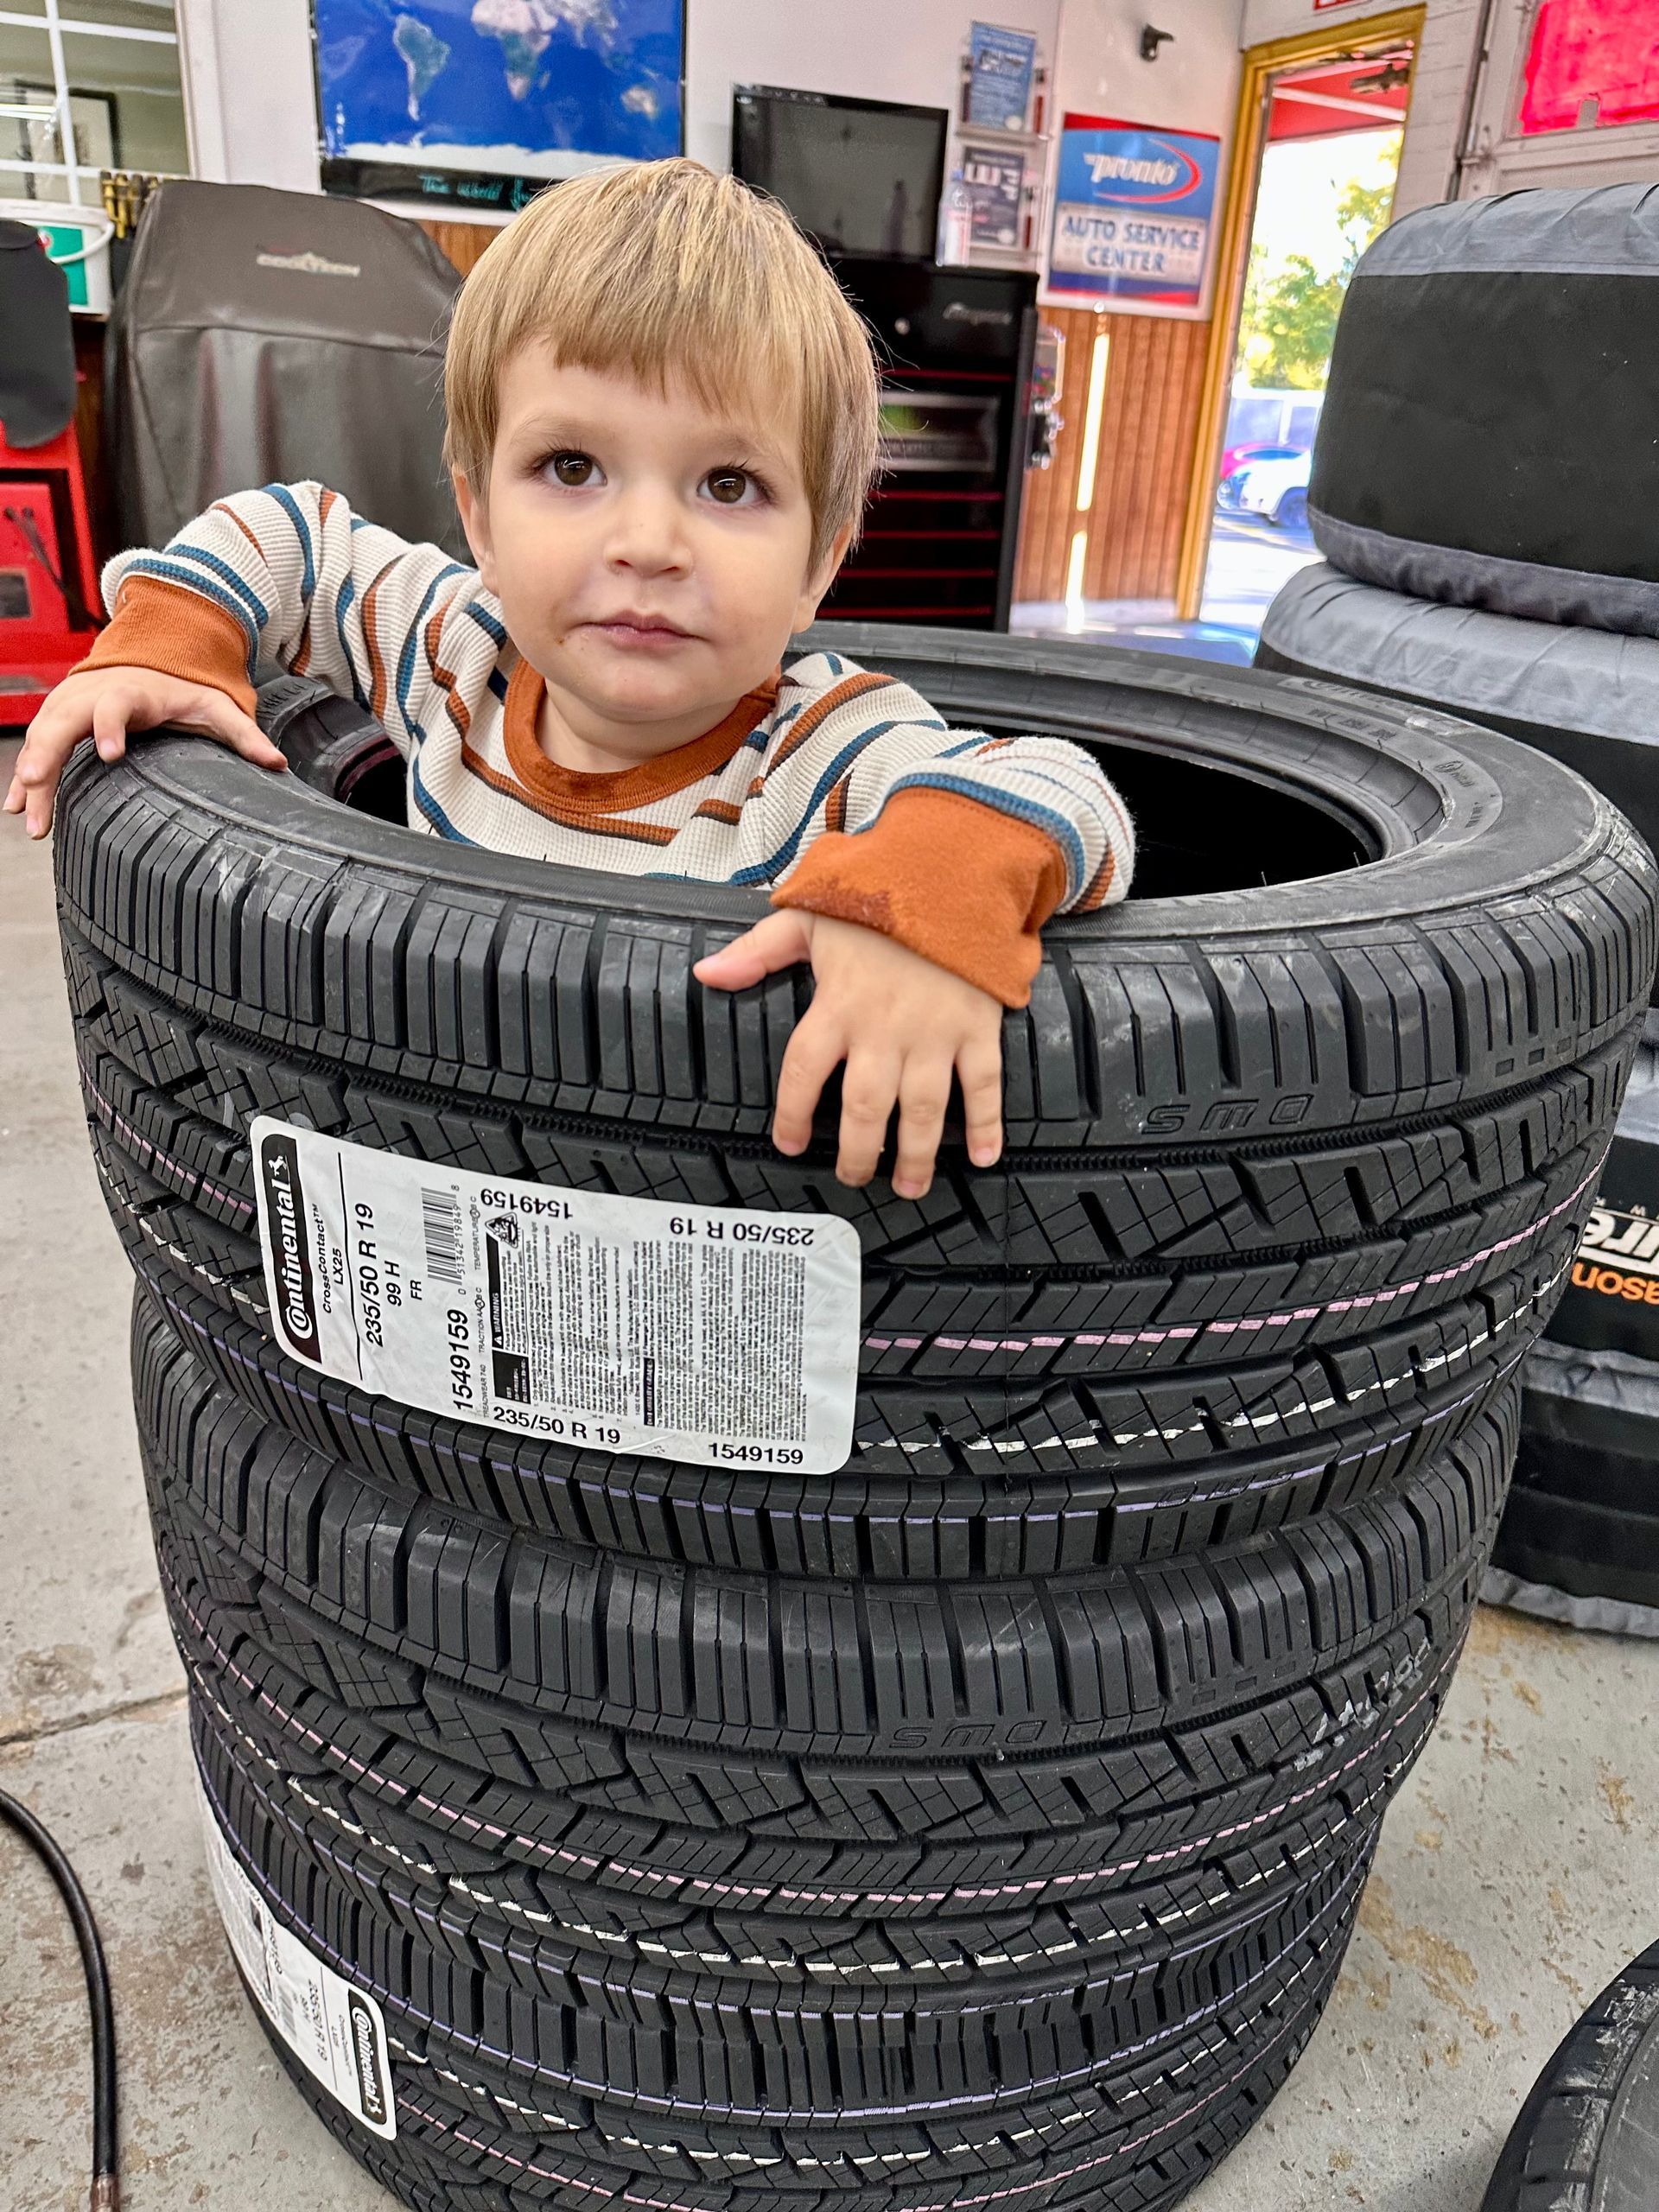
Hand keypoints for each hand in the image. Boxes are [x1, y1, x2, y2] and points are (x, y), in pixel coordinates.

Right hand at [3, 666, 286, 837]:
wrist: (146, 660)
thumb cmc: (181, 690)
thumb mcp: (216, 707)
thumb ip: (244, 734)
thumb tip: (279, 763)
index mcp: (131, 692)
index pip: (116, 706)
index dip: (110, 726)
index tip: (110, 755)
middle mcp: (91, 696)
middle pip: (63, 723)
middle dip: (48, 754)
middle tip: (38, 787)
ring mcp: (68, 707)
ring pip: (42, 739)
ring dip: (31, 776)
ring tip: (29, 818)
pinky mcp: (56, 720)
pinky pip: (35, 747)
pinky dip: (25, 777)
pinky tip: (17, 808)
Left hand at [694, 911, 1003, 1197]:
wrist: (950, 870)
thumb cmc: (878, 895)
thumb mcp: (807, 916)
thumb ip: (757, 953)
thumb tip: (706, 973)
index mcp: (838, 1005)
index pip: (805, 1072)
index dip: (794, 1114)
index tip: (790, 1144)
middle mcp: (885, 1029)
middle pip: (865, 1108)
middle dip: (859, 1153)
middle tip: (853, 1177)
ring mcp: (935, 1033)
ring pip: (923, 1109)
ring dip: (917, 1155)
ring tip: (910, 1188)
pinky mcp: (977, 1028)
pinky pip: (984, 1085)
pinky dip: (988, 1124)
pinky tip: (985, 1157)